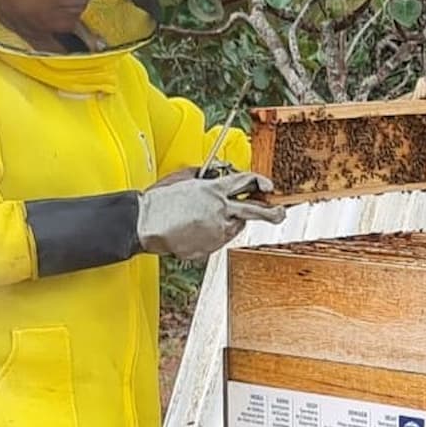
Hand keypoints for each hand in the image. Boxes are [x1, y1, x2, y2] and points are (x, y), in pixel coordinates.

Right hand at [137, 171, 285, 260]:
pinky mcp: (210, 247)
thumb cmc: (160, 201)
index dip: (261, 181)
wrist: (146, 223)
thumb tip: (215, 179)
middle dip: (272, 212)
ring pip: (235, 228)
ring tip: (210, 220)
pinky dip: (212, 236)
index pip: (246, 181)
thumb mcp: (185, 180)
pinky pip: (218, 241)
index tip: (269, 186)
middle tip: (279, 213)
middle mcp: (220, 210)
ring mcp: (216, 230)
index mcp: (214, 190)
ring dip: (230, 223)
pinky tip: (196, 231)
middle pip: (256, 211)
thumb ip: (206, 180)